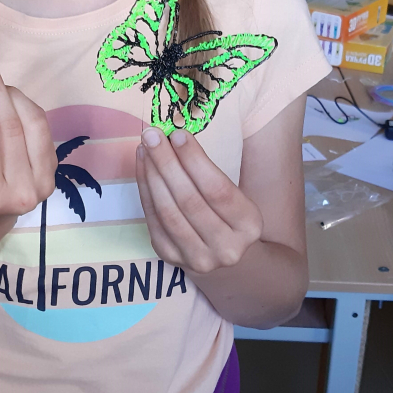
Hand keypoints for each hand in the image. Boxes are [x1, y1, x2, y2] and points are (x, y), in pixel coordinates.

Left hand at [136, 128, 262, 274]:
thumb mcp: (235, 195)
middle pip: (189, 200)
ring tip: (145, 148)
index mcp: (249, 225)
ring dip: (152, 175)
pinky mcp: (171, 257)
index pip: (218, 190)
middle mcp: (226, 247)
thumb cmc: (227, 213)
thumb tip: (175, 136)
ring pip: (167, 211)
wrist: (222, 253)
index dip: (195, 161)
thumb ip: (209, 171)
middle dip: (167, 163)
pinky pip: (153, 219)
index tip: (178, 135)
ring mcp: (197, 257)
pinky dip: (145, 189)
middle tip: (153, 135)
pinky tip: (143, 166)